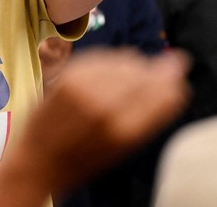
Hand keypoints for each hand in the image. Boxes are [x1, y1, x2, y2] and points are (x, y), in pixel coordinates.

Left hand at [8, 48, 189, 192]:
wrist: (37, 160)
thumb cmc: (82, 160)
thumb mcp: (123, 147)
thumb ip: (150, 115)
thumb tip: (176, 84)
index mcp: (125, 131)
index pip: (166, 93)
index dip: (174, 81)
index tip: (178, 76)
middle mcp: (106, 105)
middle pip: (147, 73)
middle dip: (156, 71)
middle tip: (154, 74)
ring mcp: (85, 88)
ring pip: (127, 60)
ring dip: (134, 65)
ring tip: (127, 78)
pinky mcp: (68, 75)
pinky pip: (103, 56)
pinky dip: (112, 60)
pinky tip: (111, 70)